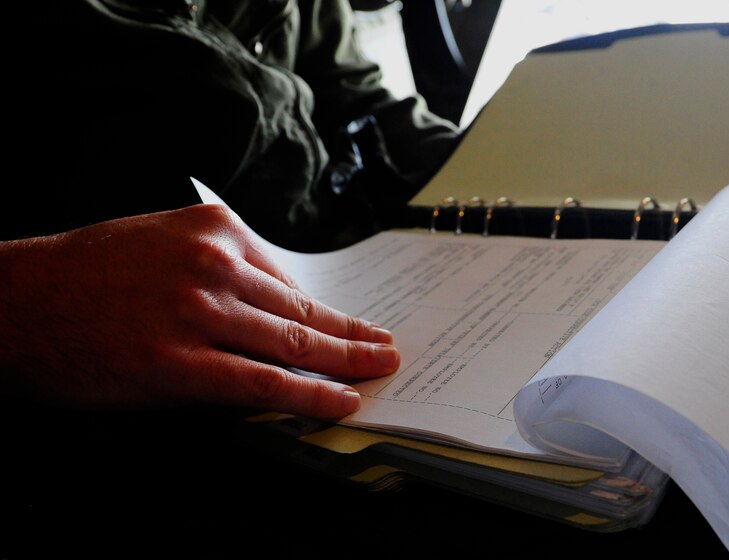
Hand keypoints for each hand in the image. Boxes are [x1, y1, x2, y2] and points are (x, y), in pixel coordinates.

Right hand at [0, 204, 398, 417]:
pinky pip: (261, 381)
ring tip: (379, 370)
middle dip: (351, 332)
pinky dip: (309, 393)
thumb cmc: (83, 274)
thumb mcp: (157, 242)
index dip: (324, 308)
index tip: (352, 321)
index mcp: (212, 228)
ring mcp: (198, 313)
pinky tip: (341, 400)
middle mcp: (212, 265)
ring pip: (291, 342)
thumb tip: (271, 306)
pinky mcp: (178, 364)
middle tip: (387, 346)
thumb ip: (217, 267)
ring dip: (345, 361)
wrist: (11, 303)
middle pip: (299, 309)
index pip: (285, 278)